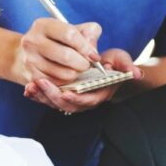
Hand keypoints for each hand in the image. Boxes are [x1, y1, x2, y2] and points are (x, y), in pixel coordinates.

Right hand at [16, 18, 102, 85]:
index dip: (86, 46)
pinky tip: (66, 74)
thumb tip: (93, 49)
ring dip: (76, 73)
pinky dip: (66, 81)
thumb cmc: (56, 40)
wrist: (27, 54)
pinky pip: (58, 83)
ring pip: (64, 73)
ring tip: (77, 69)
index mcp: (43, 25)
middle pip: (66, 56)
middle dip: (83, 63)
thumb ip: (89, 32)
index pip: (69, 34)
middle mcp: (32, 41)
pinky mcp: (31, 76)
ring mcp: (30, 59)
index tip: (94, 55)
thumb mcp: (72, 29)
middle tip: (87, 65)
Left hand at [24, 47, 141, 113]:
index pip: (87, 100)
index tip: (66, 92)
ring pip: (55, 103)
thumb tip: (136, 73)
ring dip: (43, 96)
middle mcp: (85, 100)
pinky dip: (38, 95)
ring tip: (32, 86)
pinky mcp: (62, 96)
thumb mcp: (120, 60)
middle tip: (41, 84)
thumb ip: (126, 65)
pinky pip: (48, 99)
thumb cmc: (112, 64)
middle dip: (53, 96)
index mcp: (99, 93)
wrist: (103, 66)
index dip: (76, 98)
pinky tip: (29, 88)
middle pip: (67, 105)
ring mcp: (72, 99)